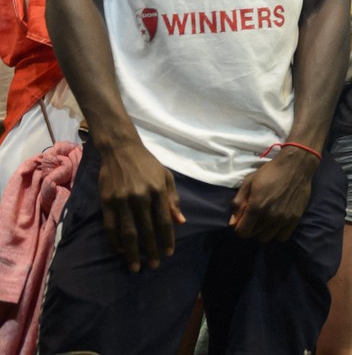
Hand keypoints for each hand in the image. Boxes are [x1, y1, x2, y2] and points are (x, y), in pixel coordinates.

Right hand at [97, 139, 183, 271]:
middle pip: (146, 230)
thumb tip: (180, 222)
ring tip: (136, 266)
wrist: (121, 150)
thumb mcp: (166, 177)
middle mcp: (140, 197)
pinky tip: (121, 250)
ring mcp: (121, 200)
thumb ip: (173, 200)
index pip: (164, 221)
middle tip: (154, 266)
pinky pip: (111, 226)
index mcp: (157, 191)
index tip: (169, 253)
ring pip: (127, 232)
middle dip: (150, 250)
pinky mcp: (107, 202)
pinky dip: (115, 241)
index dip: (167, 239)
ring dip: (132, 252)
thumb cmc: (148, 164)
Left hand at [229, 147, 317, 242]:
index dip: (239, 227)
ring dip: (263, 231)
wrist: (296, 165)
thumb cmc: (270, 172)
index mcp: (256, 207)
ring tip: (265, 220)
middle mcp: (269, 216)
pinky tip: (277, 223)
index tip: (242, 220)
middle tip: (254, 218)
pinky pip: (282, 237)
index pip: (242, 231)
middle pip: (253, 235)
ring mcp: (284, 219)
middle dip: (250, 228)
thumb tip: (233, 222)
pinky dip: (277, 233)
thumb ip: (238, 203)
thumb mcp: (249, 182)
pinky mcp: (295, 218)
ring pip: (267, 238)